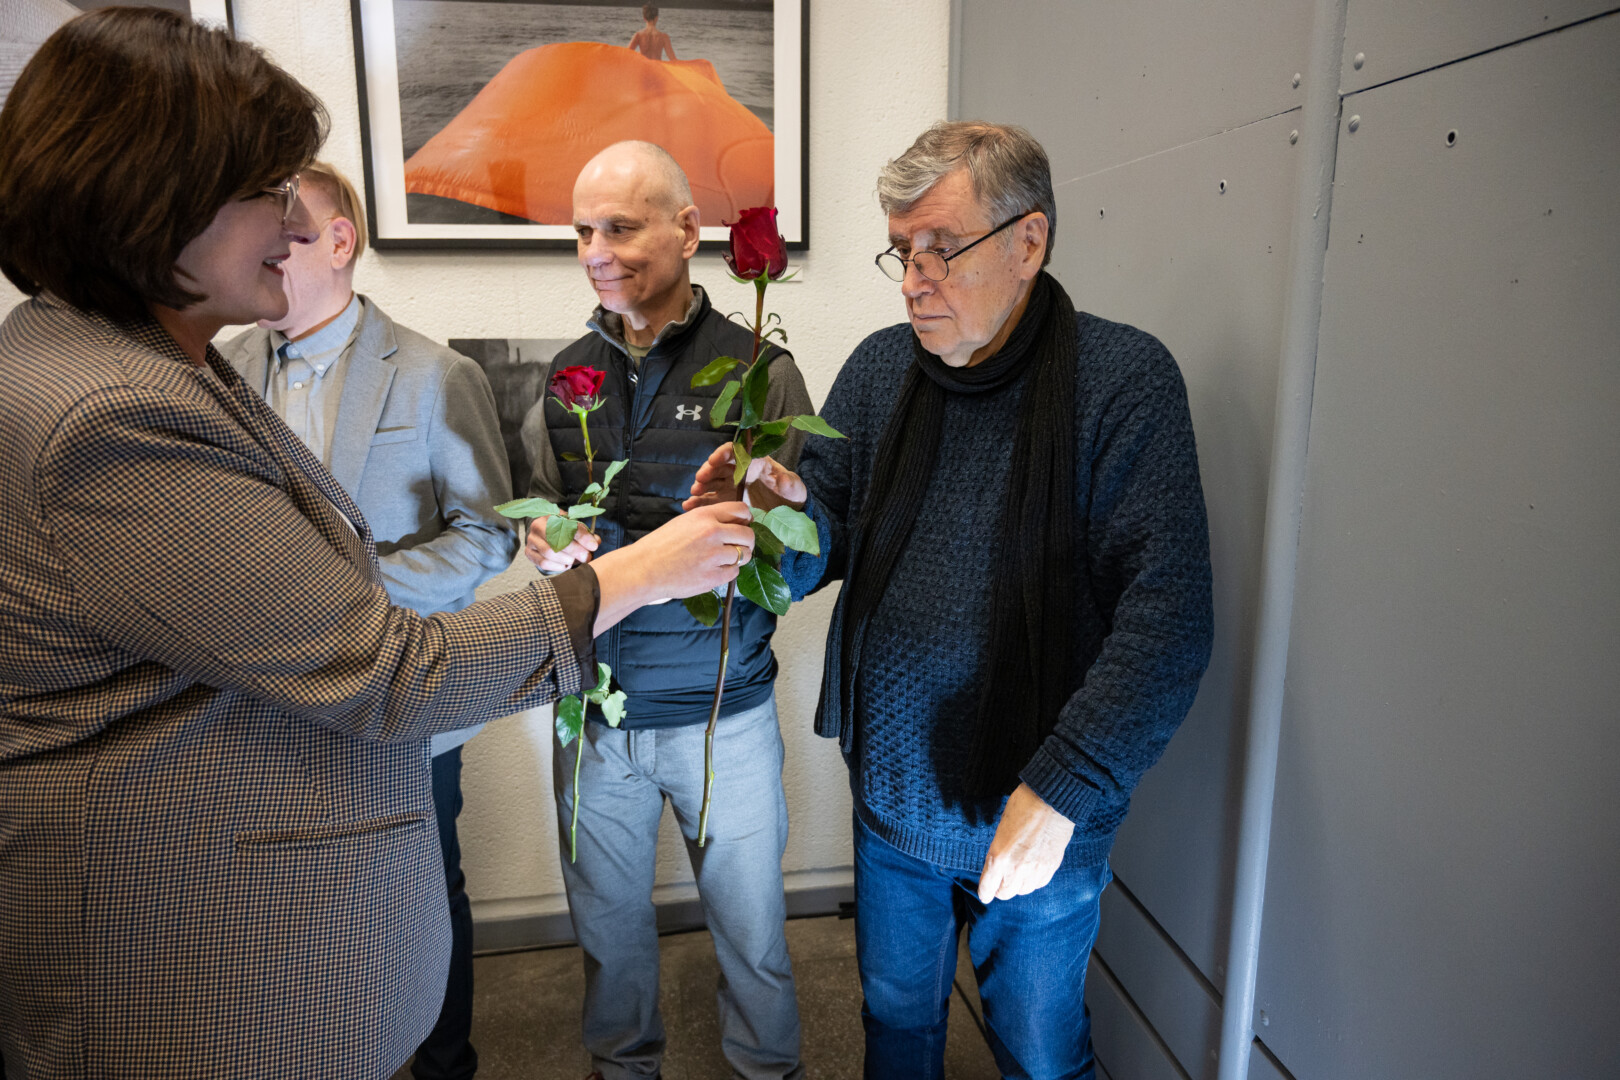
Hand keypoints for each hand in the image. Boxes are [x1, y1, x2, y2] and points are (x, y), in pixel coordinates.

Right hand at [525, 516, 599, 572]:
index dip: (582, 536)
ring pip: (549, 552)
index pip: (567, 525)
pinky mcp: (529, 552)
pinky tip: (566, 565)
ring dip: (566, 559)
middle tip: (586, 557)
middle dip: (575, 550)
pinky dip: (557, 566)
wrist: (545, 535)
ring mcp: (531, 540)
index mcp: (551, 515)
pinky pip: (543, 562)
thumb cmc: (563, 531)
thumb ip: (586, 534)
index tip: (594, 546)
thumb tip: (595, 542)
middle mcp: (538, 526)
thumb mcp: (575, 528)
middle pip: (556, 540)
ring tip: (576, 561)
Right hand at [587, 502, 755, 635]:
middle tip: (739, 546)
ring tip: (723, 559)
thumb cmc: (662, 545)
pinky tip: (713, 570)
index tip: (744, 525)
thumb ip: (710, 520)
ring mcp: (714, 556)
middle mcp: (712, 533)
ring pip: (744, 555)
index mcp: (704, 516)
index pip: (741, 510)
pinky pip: (734, 572)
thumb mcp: (685, 522)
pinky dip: (728, 572)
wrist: (644, 569)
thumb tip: (737, 523)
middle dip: (747, 541)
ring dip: (738, 558)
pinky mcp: (713, 577)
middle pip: (747, 534)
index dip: (746, 519)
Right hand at [683, 443, 806, 513]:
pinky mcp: (725, 502)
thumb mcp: (794, 487)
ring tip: (693, 495)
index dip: (724, 453)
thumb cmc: (791, 495)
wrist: (788, 513)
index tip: (714, 460)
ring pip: (711, 483)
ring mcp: (730, 487)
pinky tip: (690, 507)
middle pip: (718, 467)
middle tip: (699, 480)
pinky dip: (699, 503)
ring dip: (700, 487)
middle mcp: (738, 472)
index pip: (736, 452)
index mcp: (753, 462)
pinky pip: (709, 500)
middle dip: (707, 472)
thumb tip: (783, 478)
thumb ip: (788, 482)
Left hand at [977, 783, 1074, 903]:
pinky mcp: (1051, 867)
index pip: (988, 888)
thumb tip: (997, 867)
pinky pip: (1039, 883)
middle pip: (1005, 894)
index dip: (985, 892)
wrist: (1051, 801)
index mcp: (999, 858)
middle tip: (1001, 880)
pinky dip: (1034, 879)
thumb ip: (998, 853)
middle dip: (1001, 888)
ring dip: (1018, 884)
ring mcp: (1035, 870)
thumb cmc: (1023, 807)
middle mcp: (1016, 869)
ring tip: (1018, 871)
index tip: (985, 893)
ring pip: (1023, 890)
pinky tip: (1032, 868)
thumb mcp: (1001, 829)